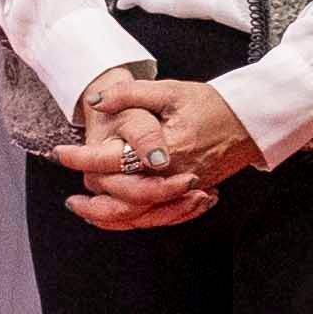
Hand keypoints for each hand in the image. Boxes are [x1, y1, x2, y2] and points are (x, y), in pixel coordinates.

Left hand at [50, 67, 253, 226]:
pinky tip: (116, 218)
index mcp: (166, 149)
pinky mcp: (190, 196)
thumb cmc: (211, 104)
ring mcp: (184, 190)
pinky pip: (158, 218)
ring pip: (140, 216)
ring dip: (109, 218)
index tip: (62, 153)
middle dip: (93, 199)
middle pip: (124, 198)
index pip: (114, 160)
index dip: (83, 158)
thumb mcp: (170, 91)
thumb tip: (97, 101)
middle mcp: (174, 177)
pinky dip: (133, 222)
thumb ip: (131, 94)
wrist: (250, 121)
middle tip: (70, 197)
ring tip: (85, 213)